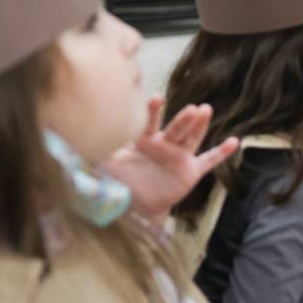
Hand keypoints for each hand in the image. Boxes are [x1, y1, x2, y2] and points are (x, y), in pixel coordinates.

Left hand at [102, 99, 239, 229]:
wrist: (136, 204)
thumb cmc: (120, 182)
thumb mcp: (104, 166)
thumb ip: (92, 153)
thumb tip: (67, 142)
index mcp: (144, 141)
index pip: (150, 123)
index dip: (153, 111)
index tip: (157, 97)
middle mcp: (164, 145)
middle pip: (176, 129)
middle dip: (184, 119)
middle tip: (192, 108)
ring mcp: (179, 157)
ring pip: (192, 138)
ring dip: (201, 125)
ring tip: (207, 110)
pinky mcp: (191, 171)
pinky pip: (209, 161)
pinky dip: (221, 152)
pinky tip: (234, 141)